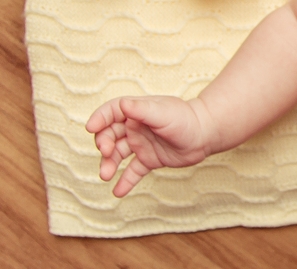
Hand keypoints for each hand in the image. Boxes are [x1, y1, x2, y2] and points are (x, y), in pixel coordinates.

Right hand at [85, 96, 211, 197]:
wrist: (207, 134)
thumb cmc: (186, 119)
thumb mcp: (163, 112)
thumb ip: (142, 110)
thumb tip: (121, 104)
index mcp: (137, 111)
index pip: (111, 112)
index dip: (99, 118)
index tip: (90, 128)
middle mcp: (136, 127)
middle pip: (110, 134)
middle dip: (103, 143)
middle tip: (107, 153)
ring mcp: (142, 144)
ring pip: (118, 154)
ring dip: (109, 164)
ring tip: (105, 175)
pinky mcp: (150, 159)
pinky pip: (132, 171)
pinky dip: (124, 181)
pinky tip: (117, 192)